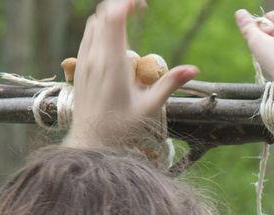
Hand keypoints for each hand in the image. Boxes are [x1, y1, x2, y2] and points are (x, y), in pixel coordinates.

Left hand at [64, 0, 197, 150]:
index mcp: (112, 63)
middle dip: (120, 6)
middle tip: (139, 7)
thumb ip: (170, 84)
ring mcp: (84, 62)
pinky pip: (87, 37)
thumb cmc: (121, 128)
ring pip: (93, 24)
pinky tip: (113, 37)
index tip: (142, 4)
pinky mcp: (80, 68)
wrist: (91, 142)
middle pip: (103, 16)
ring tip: (128, 18)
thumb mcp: (150, 107)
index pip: (114, 18)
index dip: (127, 4)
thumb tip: (194, 69)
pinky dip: (100, 28)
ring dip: (110, 17)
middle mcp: (94, 57)